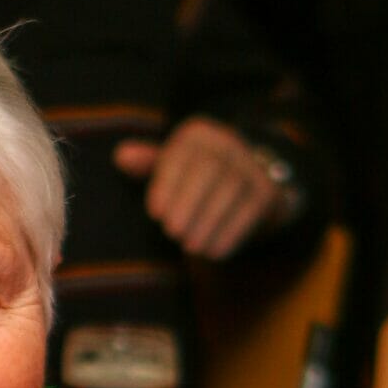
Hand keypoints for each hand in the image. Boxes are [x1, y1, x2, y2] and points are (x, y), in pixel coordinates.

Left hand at [114, 118, 291, 259]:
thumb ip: (148, 164)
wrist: (251, 186)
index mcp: (197, 135)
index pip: (181, 155)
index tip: (155, 214)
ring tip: (190, 246)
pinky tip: (214, 252)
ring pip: (230, 190)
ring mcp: (251, 165)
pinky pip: (250, 210)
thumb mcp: (172, 167)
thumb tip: (120, 156)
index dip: (167, 184)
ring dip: (209, 221)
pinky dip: (231, 233)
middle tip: (172, 232)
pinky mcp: (267, 191)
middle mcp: (227, 142)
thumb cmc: (196, 180)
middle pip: (208, 170)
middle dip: (189, 203)